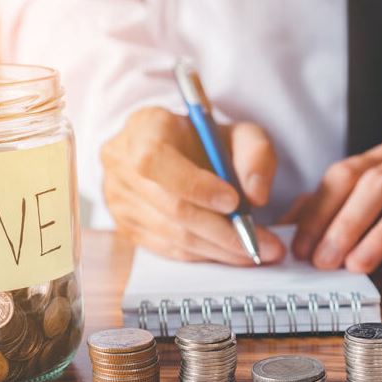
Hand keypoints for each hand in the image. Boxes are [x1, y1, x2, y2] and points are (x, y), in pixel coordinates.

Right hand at [101, 107, 284, 264]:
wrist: (178, 151)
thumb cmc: (207, 140)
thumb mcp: (239, 132)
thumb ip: (255, 154)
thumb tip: (256, 195)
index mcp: (143, 128)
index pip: (156, 161)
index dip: (194, 186)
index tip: (234, 201)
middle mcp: (122, 164)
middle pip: (171, 207)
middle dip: (222, 230)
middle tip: (261, 244)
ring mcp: (119, 200)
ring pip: (173, 235)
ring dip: (219, 248)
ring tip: (256, 251)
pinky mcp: (127, 228)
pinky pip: (169, 249)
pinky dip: (205, 254)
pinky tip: (232, 253)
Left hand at [290, 143, 381, 280]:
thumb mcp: (365, 192)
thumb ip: (327, 207)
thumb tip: (284, 232)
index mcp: (381, 157)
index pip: (344, 175)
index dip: (319, 213)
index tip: (301, 248)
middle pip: (377, 185)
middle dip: (346, 225)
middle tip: (325, 262)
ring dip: (380, 237)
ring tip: (357, 267)